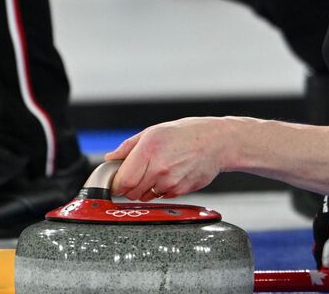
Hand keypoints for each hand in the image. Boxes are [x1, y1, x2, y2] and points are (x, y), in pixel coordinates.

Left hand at [104, 117, 230, 200]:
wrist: (218, 141)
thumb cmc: (188, 133)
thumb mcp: (155, 131)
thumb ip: (129, 147)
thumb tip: (111, 159)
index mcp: (149, 149)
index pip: (122, 181)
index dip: (117, 183)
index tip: (118, 180)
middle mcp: (159, 167)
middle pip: (131, 192)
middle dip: (131, 186)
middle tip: (140, 172)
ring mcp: (171, 181)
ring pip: (146, 196)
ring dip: (147, 188)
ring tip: (160, 169)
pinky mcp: (181, 191)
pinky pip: (162, 196)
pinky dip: (162, 189)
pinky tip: (172, 173)